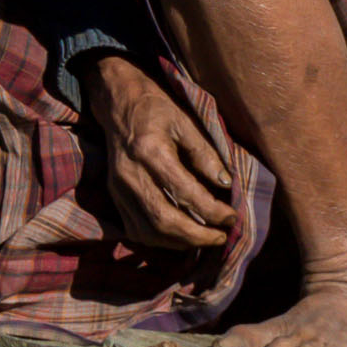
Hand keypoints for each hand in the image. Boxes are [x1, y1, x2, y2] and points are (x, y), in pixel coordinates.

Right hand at [79, 54, 235, 249]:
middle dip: (197, 236)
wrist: (117, 103)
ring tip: (204, 239)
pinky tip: (180, 237)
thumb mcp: (184, 121)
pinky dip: (160, 240)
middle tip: (221, 237)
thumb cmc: (155, 109)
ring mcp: (119, 188)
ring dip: (180, 243)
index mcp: (150, 152)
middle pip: (164, 220)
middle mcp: (131, 174)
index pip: (185, 193)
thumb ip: (204, 154)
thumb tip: (226, 184)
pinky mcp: (114, 196)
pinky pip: (136, 230)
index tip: (232, 217)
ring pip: (148, 231)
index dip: (213, 211)